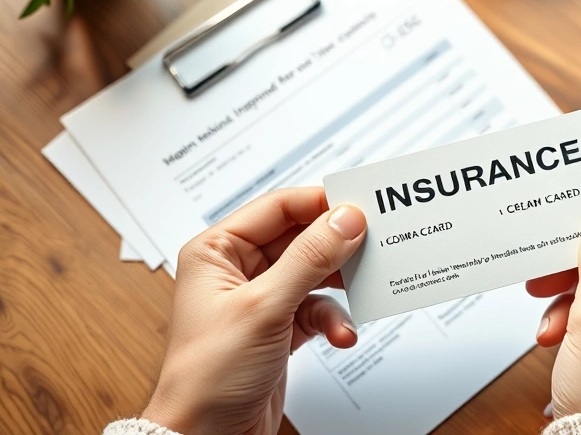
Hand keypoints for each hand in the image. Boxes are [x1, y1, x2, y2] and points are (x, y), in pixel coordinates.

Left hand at [140, 187, 366, 434]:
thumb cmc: (208, 375)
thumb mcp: (264, 308)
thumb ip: (309, 258)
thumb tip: (345, 219)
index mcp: (217, 250)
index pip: (278, 208)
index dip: (320, 204)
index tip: (360, 207)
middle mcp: (238, 270)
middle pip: (302, 238)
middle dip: (337, 247)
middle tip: (373, 245)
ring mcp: (262, 299)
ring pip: (315, 273)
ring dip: (340, 287)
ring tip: (364, 289)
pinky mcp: (280, 327)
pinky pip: (318, 308)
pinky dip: (333, 319)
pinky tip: (341, 334)